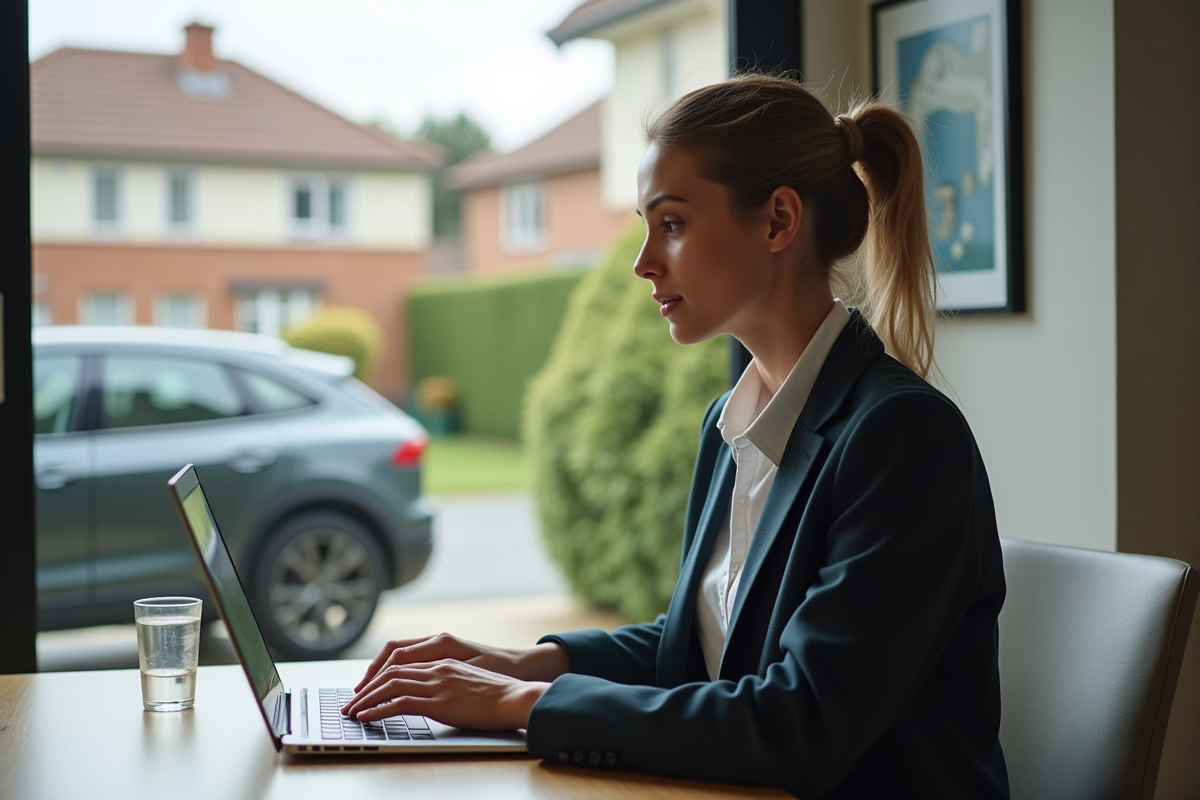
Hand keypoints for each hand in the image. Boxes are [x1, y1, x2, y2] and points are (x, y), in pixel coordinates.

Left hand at [341, 658, 549, 730]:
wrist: (516, 698)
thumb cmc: (499, 693)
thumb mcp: (469, 681)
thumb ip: (448, 682)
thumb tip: (432, 695)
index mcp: (443, 660)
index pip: (401, 661)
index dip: (379, 674)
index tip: (366, 688)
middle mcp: (437, 667)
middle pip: (390, 671)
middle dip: (366, 687)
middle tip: (350, 702)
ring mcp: (437, 683)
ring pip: (390, 685)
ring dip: (365, 699)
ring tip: (351, 711)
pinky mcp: (439, 701)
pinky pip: (399, 703)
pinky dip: (378, 710)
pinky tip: (366, 717)